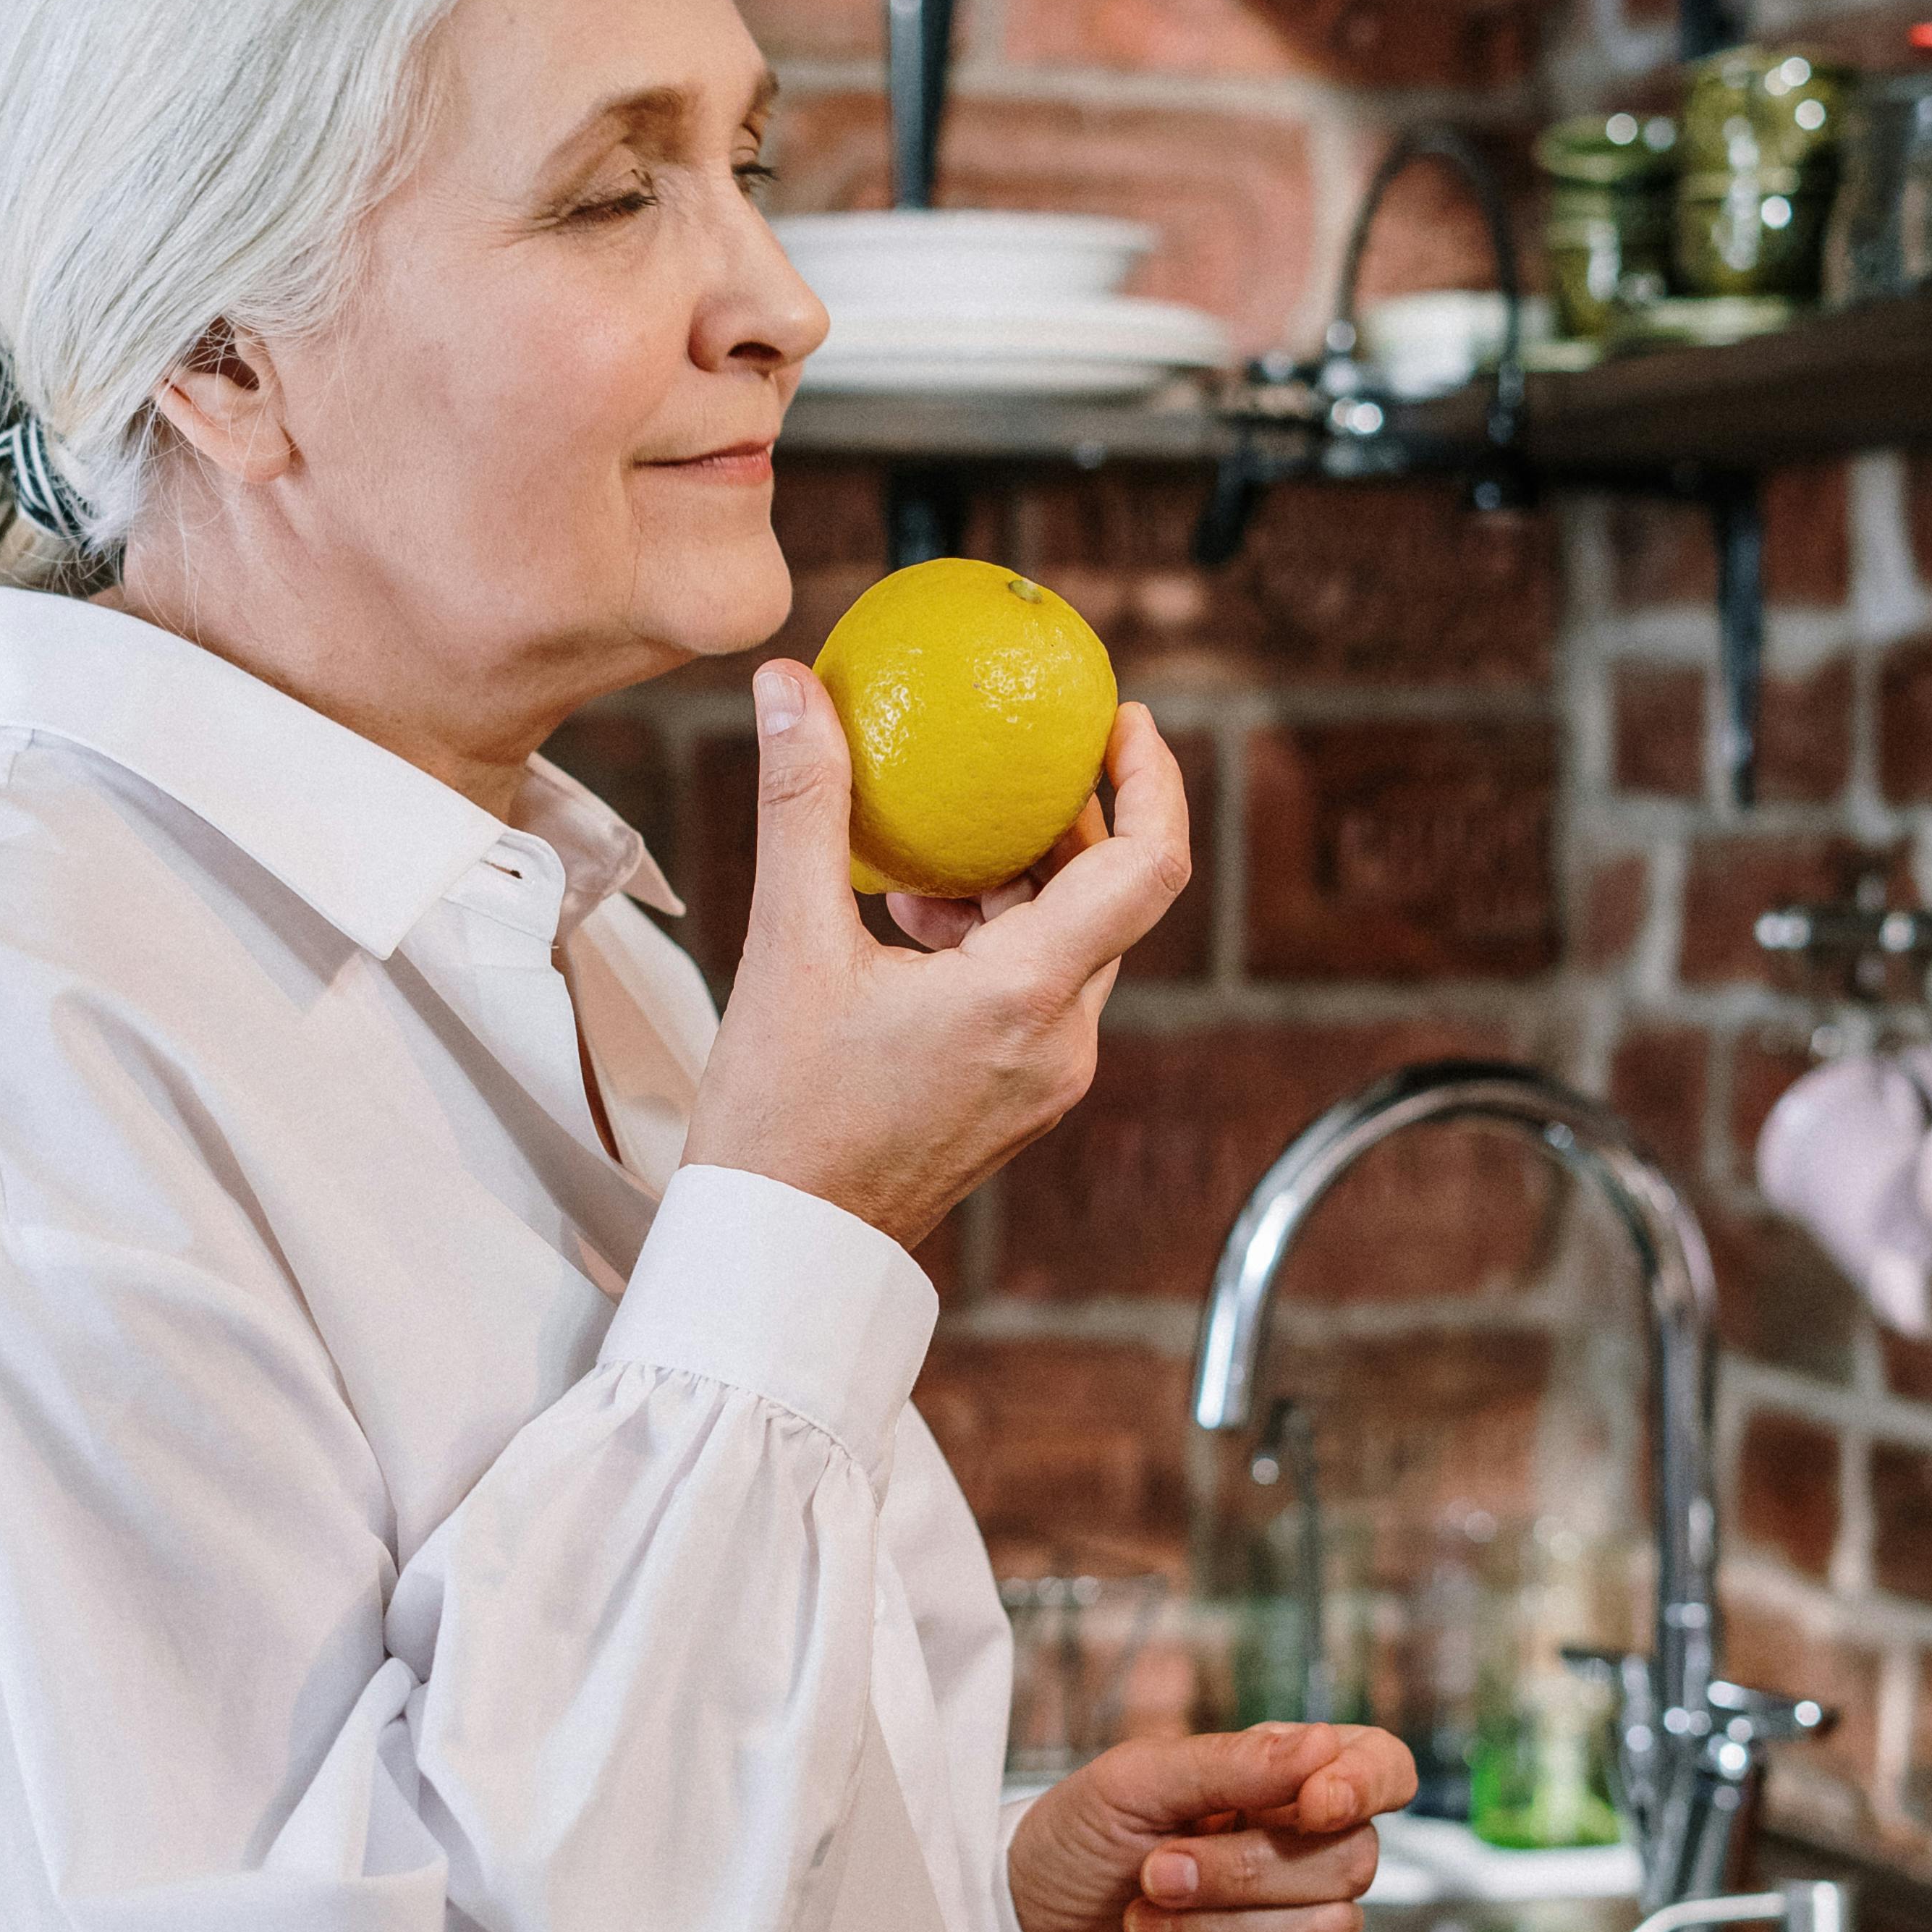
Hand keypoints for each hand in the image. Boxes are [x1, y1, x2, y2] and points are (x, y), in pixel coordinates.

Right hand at [682, 668, 1188, 1256]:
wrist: (780, 1246)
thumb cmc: (781, 1117)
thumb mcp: (787, 944)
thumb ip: (802, 803)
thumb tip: (791, 686)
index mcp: (1026, 997)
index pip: (1149, 868)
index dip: (1151, 780)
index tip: (1122, 719)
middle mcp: (1060, 1041)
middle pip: (1109, 900)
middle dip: (1064, 823)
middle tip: (1008, 762)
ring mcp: (1046, 1078)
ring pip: (1069, 946)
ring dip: (1015, 884)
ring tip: (922, 865)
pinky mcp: (1019, 1099)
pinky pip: (1037, 993)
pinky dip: (995, 939)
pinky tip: (911, 925)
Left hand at [1007, 1720, 1418, 1931]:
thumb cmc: (1073, 1850)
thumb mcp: (1130, 1783)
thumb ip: (1229, 1764)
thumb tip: (1325, 1747)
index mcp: (1279, 1785)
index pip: (1381, 1767)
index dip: (1367, 1782)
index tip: (1312, 1802)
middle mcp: (1303, 1858)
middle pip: (1351, 1858)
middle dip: (1241, 1870)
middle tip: (1152, 1873)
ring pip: (1330, 1931)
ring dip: (1220, 1930)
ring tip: (1145, 1925)